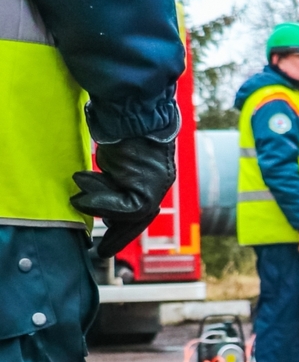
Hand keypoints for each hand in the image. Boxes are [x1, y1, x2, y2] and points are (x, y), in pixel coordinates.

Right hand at [71, 131, 176, 260]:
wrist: (132, 109)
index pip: (138, 210)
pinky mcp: (152, 184)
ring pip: (131, 212)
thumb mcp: (113, 161)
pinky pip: (128, 204)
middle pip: (139, 218)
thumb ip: (110, 182)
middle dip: (119, 235)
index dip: (123, 227)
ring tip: (76, 200)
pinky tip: (82, 190)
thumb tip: (91, 202)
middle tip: (101, 252)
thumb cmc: (120, 127)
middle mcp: (159, 182)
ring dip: (100, 207)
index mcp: (152, 177)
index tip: (108, 237)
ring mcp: (159, 184)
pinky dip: (103, 201)